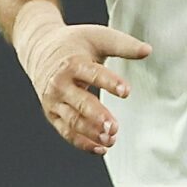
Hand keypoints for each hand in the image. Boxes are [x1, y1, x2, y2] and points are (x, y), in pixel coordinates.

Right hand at [13, 1, 151, 154]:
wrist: (39, 49)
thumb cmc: (73, 44)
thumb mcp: (98, 37)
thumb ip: (123, 45)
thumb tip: (148, 50)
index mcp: (72, 63)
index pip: (92, 74)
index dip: (110, 83)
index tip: (126, 91)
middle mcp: (60, 84)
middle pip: (80, 102)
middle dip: (97, 116)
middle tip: (114, 127)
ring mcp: (54, 101)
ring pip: (73, 121)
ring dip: (91, 133)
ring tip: (111, 139)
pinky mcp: (53, 114)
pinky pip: (66, 132)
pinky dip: (82, 143)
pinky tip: (101, 149)